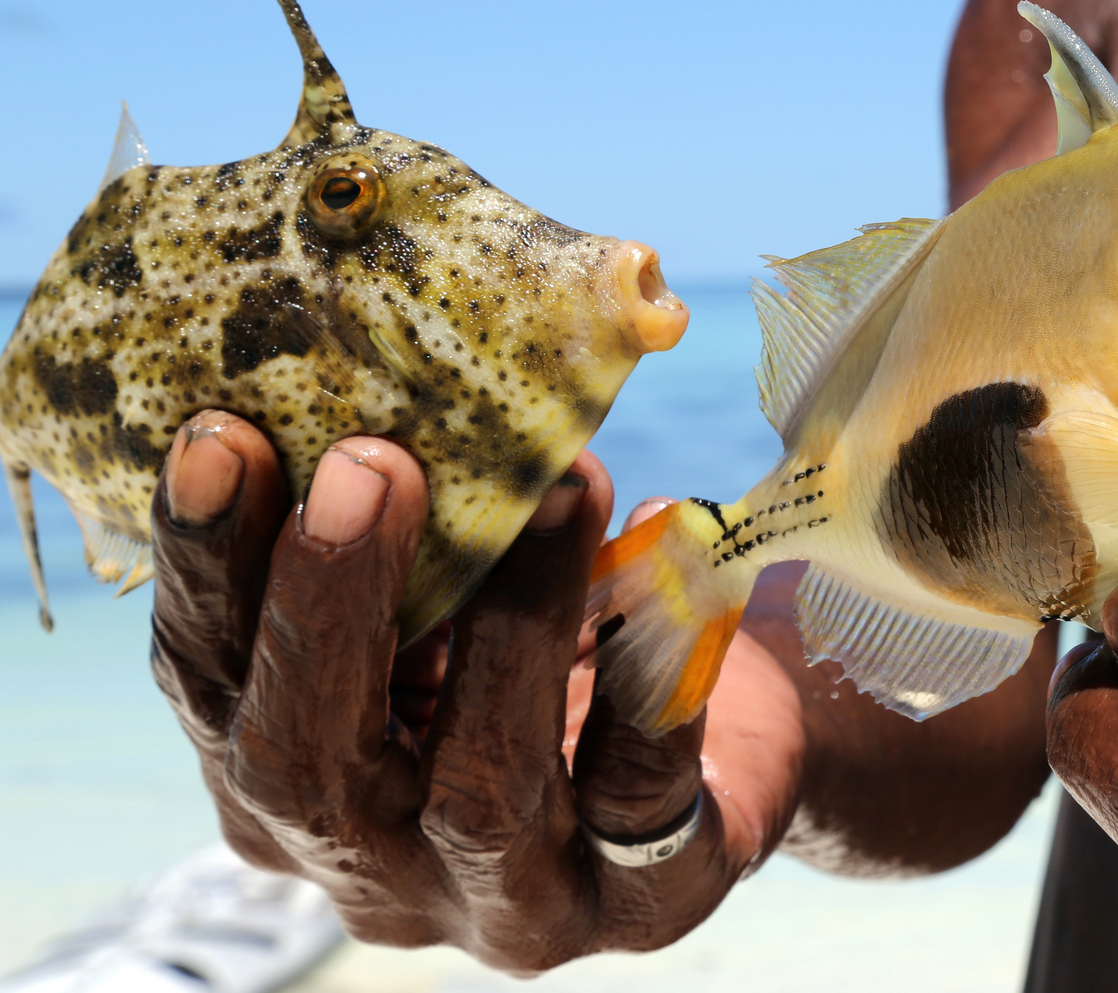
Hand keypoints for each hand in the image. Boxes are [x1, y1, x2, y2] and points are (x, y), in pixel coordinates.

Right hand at [147, 410, 803, 970]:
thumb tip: (403, 397)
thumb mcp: (461, 602)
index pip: (212, 684)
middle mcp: (377, 866)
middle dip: (326, 607)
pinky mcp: (642, 898)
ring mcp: (508, 902)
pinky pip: (641, 794)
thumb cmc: (556, 652)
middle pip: (304, 766)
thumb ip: (413, 544)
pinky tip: (668, 570)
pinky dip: (653, 679)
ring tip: (558, 488)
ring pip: (479, 787)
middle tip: (369, 467)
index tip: (220, 438)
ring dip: (510, 625)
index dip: (205, 569)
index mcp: (288, 785)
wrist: (732, 750)